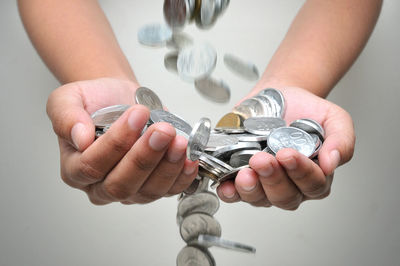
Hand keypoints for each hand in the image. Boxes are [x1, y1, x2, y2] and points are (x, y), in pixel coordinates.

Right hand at [47, 78, 197, 204]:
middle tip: (162, 131)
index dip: (116, 143)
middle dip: (145, 158)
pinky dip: (183, 177)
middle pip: (121, 185)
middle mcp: (101, 186)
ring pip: (148, 191)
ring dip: (167, 166)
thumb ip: (66, 117)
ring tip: (179, 141)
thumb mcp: (68, 100)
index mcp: (75, 168)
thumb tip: (80, 138)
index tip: (136, 115)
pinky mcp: (154, 186)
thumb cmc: (96, 102)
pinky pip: (170, 190)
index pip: (92, 166)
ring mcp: (131, 189)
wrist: (120, 99)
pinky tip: (189, 158)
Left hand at [216, 87, 354, 209]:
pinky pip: (235, 194)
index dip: (300, 173)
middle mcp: (290, 184)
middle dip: (273, 180)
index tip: (288, 154)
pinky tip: (226, 185)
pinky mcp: (242, 177)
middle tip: (263, 159)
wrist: (280, 96)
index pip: (313, 185)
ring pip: (260, 199)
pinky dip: (230, 192)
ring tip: (246, 171)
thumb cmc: (306, 111)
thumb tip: (332, 163)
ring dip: (252, 188)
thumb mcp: (334, 119)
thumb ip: (341, 140)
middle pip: (285, 196)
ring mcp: (265, 184)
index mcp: (315, 175)